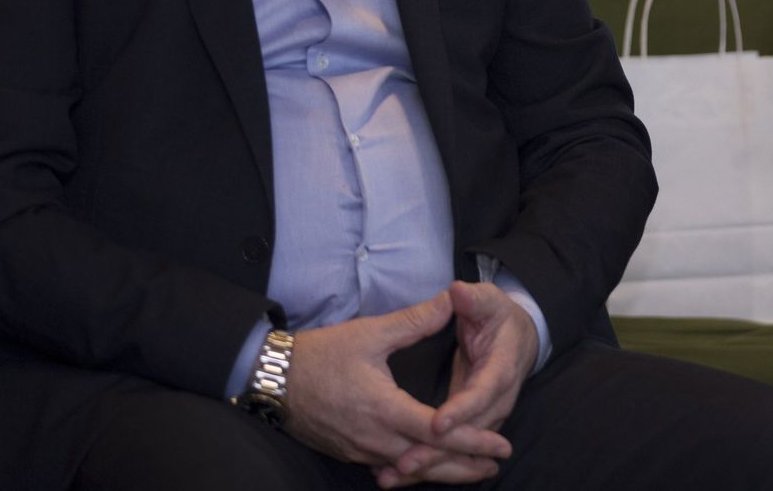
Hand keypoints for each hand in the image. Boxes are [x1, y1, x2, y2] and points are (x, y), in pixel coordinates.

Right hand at [283, 299, 509, 483]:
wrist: (272, 379)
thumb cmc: (319, 355)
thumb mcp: (369, 333)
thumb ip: (414, 321)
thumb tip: (450, 300)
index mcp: (383, 409)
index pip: (437, 431)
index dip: (472, 439)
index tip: (500, 444)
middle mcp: (374, 438)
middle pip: (428, 460)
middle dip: (465, 465)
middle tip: (496, 466)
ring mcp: (360, 449)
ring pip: (409, 468)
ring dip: (442, 471)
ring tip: (472, 472)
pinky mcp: (350, 452)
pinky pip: (388, 467)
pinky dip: (413, 470)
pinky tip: (426, 470)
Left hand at [377, 281, 538, 487]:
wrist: (519, 336)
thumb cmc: (499, 317)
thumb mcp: (489, 301)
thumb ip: (473, 299)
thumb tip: (457, 291)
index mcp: (502, 367)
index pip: (483, 393)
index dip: (462, 410)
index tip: (437, 423)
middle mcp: (499, 398)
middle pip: (471, 431)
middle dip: (440, 450)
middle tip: (406, 462)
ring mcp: (488, 414)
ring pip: (462, 447)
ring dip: (431, 462)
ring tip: (395, 473)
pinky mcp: (474, 423)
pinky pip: (453, 447)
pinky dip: (429, 460)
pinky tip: (398, 473)